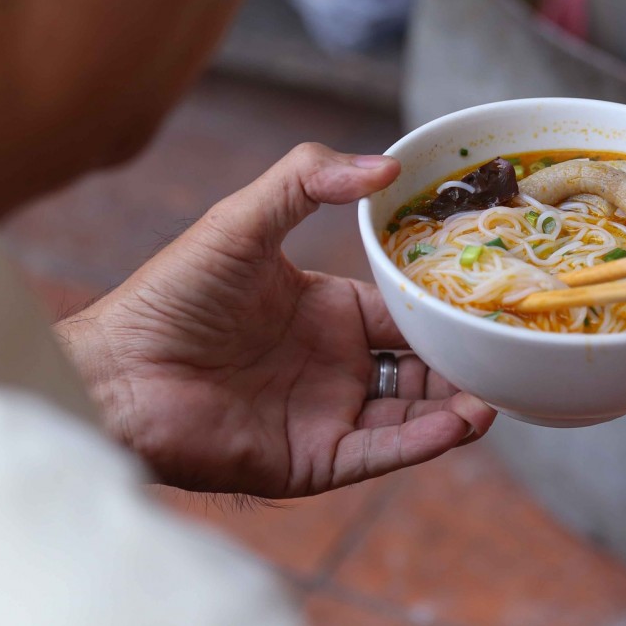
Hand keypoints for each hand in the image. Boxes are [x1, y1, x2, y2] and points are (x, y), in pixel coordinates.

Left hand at [58, 144, 495, 497]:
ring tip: (499, 393)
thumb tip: (387, 164)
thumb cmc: (170, 297)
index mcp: (326, 311)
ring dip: (457, 406)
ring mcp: (327, 413)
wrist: (114, 376)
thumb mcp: (243, 222)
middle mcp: (335, 364)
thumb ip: (307, 180)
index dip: (446, 307)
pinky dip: (422, 442)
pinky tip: (459, 424)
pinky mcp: (312, 461)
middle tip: (512, 352)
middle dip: (466, 362)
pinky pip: (380, 451)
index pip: (404, 310)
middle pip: (421, 365)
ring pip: (412, 414)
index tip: (491, 299)